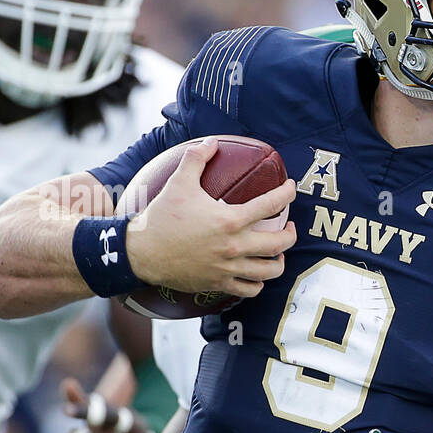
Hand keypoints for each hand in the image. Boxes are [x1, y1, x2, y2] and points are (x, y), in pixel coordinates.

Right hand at [127, 138, 297, 298]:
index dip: (287, 193)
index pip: (271, 204)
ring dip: (279, 260)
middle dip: (291, 233)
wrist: (142, 253)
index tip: (290, 188)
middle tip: (289, 225)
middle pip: (280, 242)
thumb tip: (212, 142)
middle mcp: (235, 246)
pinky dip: (259, 283)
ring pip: (270, 270)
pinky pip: (250, 289)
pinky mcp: (220, 283)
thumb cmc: (162, 217)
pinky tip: (257, 274)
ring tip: (278, 252)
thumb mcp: (178, 182)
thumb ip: (196, 159)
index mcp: (230, 220)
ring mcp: (229, 268)